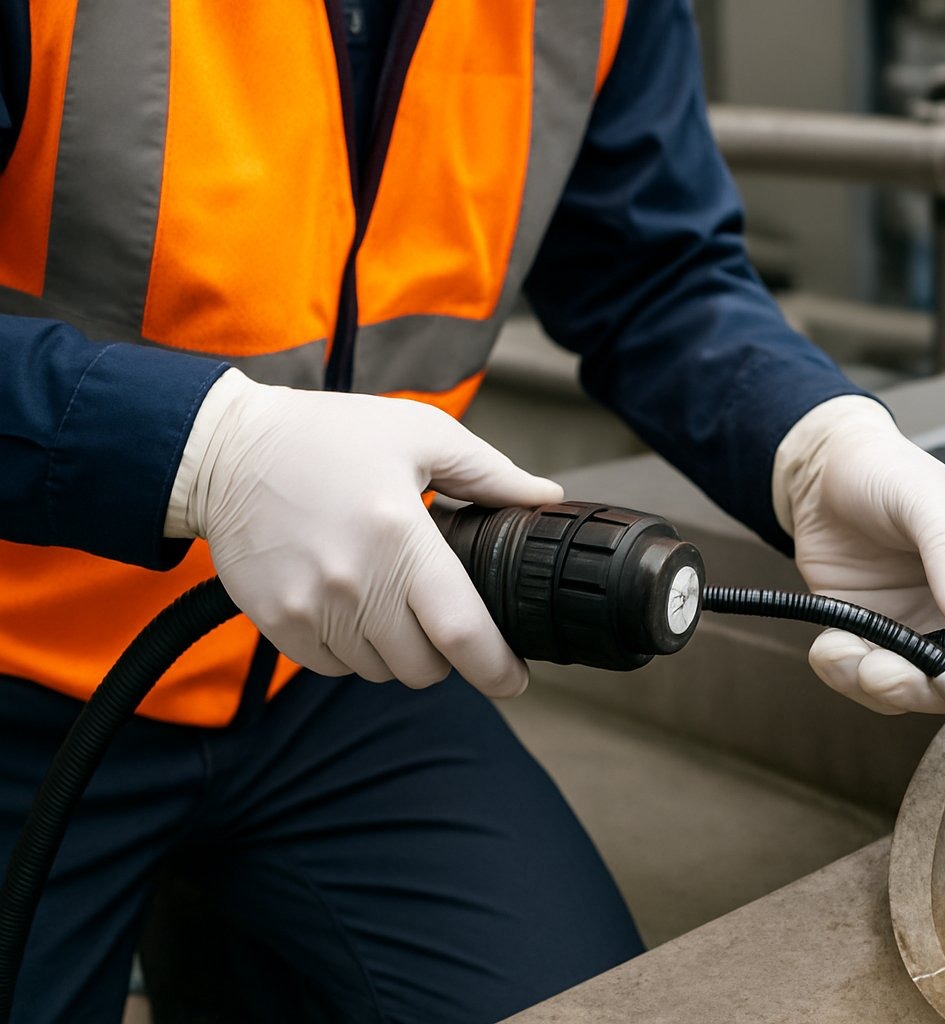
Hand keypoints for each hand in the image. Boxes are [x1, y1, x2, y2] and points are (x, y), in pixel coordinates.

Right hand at [167, 370, 562, 696]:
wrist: (225, 451)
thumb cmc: (328, 437)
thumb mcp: (420, 435)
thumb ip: (489, 475)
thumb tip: (545, 499)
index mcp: (399, 537)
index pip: (461, 632)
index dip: (496, 667)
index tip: (515, 678)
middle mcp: (354, 582)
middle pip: (423, 667)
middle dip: (444, 652)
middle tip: (442, 617)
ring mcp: (309, 608)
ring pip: (378, 671)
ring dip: (396, 651)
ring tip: (389, 600)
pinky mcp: (275, 622)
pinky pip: (331, 667)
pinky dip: (351, 651)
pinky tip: (350, 606)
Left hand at [773, 396, 944, 714]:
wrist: (823, 476)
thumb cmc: (886, 471)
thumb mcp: (925, 500)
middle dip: (929, 689)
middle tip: (881, 675)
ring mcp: (931, 631)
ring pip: (922, 692)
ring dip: (879, 687)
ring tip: (841, 651)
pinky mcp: (885, 642)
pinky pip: (874, 684)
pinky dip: (848, 677)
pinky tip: (828, 646)